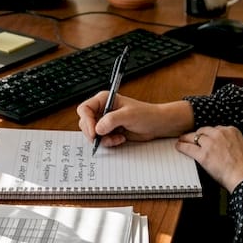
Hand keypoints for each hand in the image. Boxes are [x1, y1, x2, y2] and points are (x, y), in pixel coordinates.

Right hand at [76, 94, 192, 148]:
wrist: (157, 125)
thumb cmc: (146, 114)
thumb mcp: (129, 115)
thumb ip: (112, 120)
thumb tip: (98, 129)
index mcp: (104, 99)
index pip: (85, 109)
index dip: (87, 121)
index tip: (94, 132)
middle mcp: (103, 110)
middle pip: (85, 122)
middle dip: (94, 133)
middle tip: (103, 138)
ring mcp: (105, 121)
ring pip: (92, 133)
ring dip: (103, 139)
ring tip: (117, 138)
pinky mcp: (110, 131)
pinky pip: (101, 140)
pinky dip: (109, 142)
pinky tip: (121, 139)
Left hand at [177, 125, 242, 191]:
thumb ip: (235, 144)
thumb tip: (232, 149)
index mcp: (232, 131)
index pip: (216, 129)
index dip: (210, 135)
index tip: (206, 137)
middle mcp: (220, 134)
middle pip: (203, 131)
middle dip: (198, 135)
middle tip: (192, 138)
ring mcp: (210, 144)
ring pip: (194, 137)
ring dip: (187, 139)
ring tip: (182, 140)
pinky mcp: (203, 155)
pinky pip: (188, 148)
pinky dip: (182, 147)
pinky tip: (179, 147)